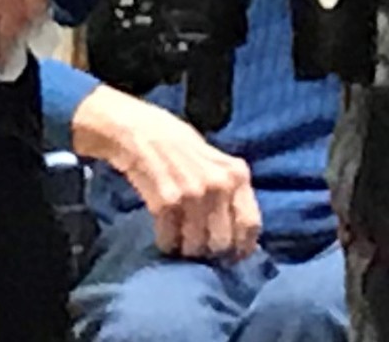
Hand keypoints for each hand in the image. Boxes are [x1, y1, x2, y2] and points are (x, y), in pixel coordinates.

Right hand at [72, 85, 262, 260]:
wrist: (137, 131)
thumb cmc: (178, 146)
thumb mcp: (215, 162)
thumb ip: (229, 192)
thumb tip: (240, 233)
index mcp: (236, 174)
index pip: (251, 224)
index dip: (242, 247)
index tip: (231, 257)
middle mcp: (219, 184)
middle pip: (222, 242)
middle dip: (209, 250)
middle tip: (198, 243)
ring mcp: (193, 194)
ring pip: (196, 247)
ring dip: (185, 249)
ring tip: (178, 236)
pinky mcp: (166, 202)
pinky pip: (170, 241)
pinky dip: (166, 243)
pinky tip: (163, 230)